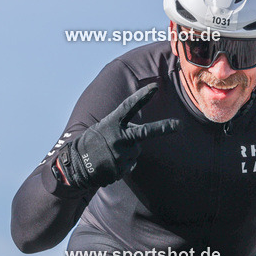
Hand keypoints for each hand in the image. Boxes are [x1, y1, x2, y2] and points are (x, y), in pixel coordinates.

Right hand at [55, 84, 179, 189]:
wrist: (74, 166)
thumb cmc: (90, 143)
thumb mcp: (103, 128)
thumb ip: (122, 129)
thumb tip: (140, 139)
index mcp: (112, 123)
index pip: (129, 106)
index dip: (142, 96)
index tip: (155, 87)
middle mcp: (118, 137)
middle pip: (146, 132)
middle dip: (165, 128)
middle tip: (180, 125)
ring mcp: (120, 153)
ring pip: (135, 152)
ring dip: (126, 154)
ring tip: (108, 155)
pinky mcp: (121, 168)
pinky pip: (129, 165)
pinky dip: (121, 166)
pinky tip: (108, 165)